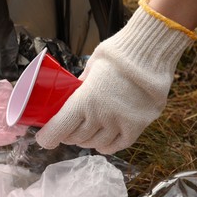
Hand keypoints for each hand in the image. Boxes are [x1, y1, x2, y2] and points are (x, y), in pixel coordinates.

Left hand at [36, 0, 196, 153]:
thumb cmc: (118, 53)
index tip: (44, 138)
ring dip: (85, 140)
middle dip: (66, 135)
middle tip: (65, 129)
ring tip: (83, 133)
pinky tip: (100, 141)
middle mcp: (101, 115)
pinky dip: (105, 145)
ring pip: (95, 143)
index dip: (48, 137)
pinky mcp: (138, 126)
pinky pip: (118, 145)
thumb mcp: (91, 65)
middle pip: (76, 137)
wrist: (152, 51)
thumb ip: (81, 84)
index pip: (60, 128)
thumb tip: (72, 93)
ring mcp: (121, 123)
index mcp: (85, 98)